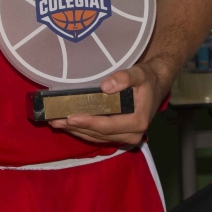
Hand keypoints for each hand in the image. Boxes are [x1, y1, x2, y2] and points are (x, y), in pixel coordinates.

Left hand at [50, 60, 170, 144]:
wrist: (156, 85)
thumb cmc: (147, 79)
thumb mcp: (139, 74)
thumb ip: (125, 78)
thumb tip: (105, 86)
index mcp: (137, 122)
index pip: (107, 126)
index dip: (87, 122)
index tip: (70, 117)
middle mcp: (132, 135)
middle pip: (98, 134)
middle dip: (76, 128)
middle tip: (55, 120)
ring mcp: (125, 137)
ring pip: (96, 138)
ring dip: (76, 131)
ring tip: (57, 123)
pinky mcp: (119, 135)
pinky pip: (99, 136)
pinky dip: (83, 131)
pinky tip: (70, 125)